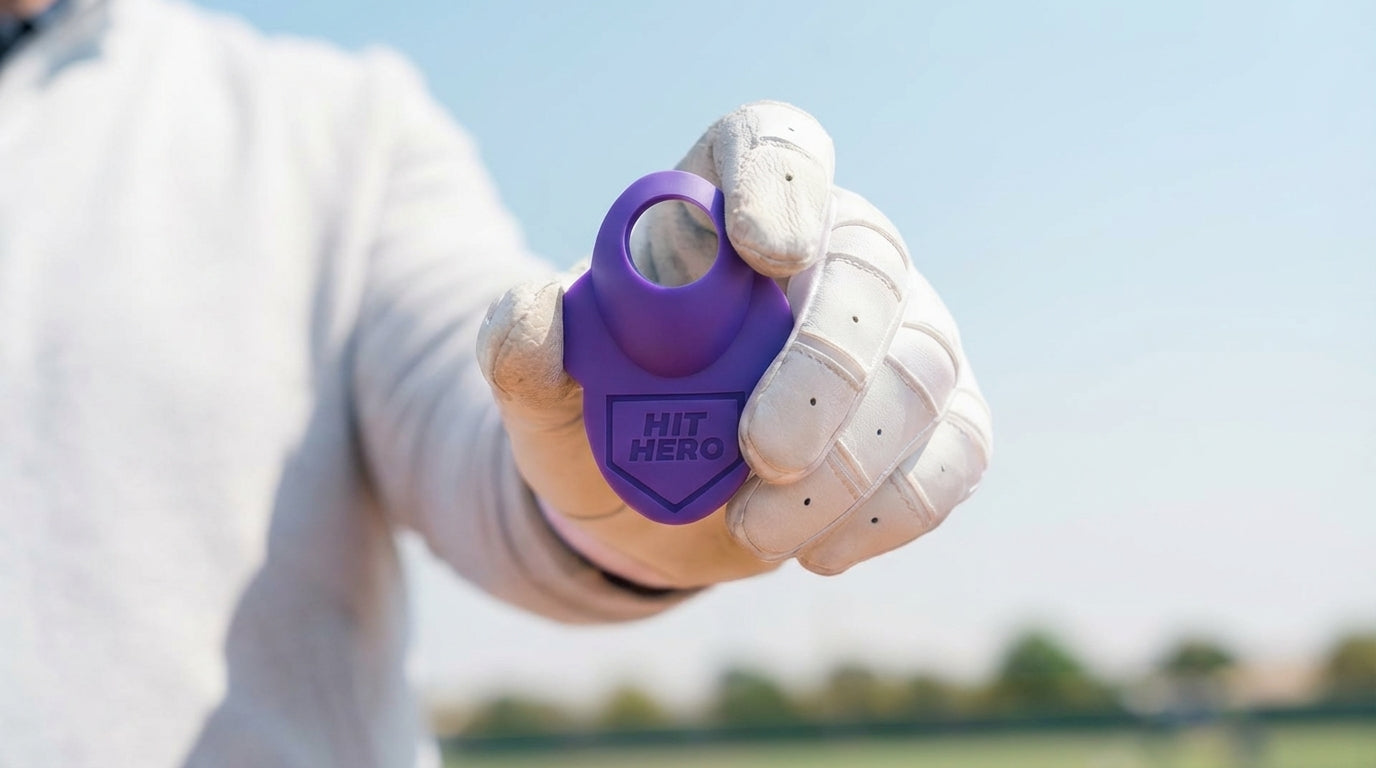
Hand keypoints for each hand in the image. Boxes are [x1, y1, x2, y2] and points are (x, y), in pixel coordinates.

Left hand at [478, 101, 990, 587]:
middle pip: (870, 264)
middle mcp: (833, 252)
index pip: (777, 147)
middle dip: (825, 365)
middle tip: (763, 450)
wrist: (652, 505)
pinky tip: (823, 550)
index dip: (783, 183)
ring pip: (922, 367)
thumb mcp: (544, 394)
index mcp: (730, 209)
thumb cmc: (603, 420)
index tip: (764, 254)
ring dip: (851, 462)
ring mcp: (899, 333)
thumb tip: (530, 312)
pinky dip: (898, 506)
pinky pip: (959, 448)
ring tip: (757, 532)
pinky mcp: (938, 417)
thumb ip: (522, 350)